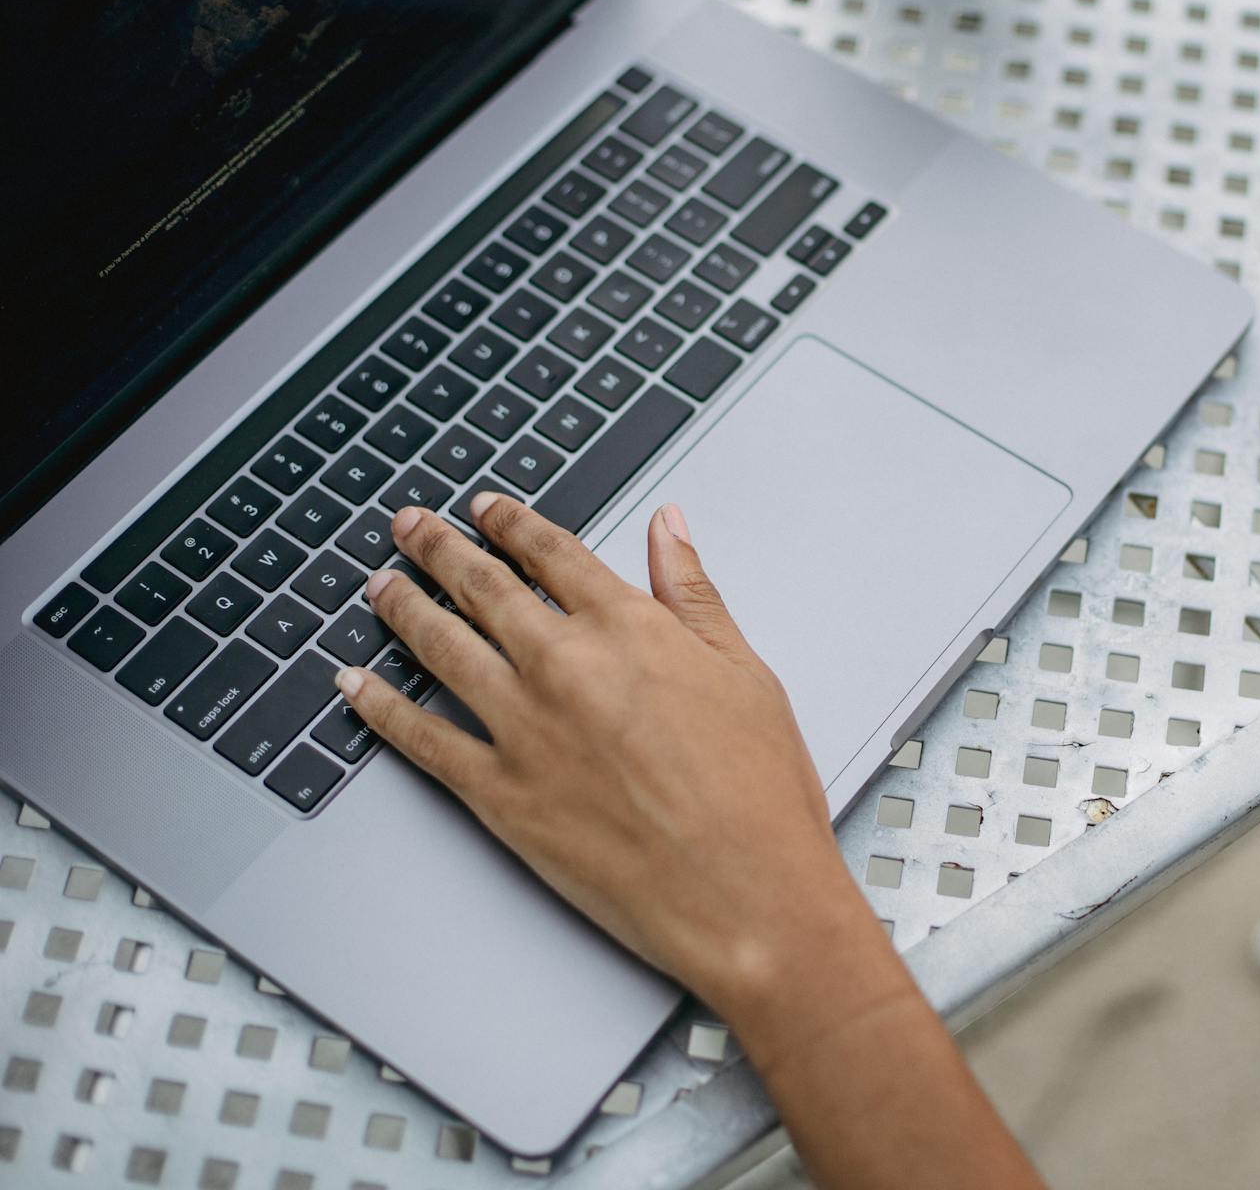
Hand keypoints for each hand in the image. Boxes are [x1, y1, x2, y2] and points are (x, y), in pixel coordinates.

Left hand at [337, 496, 1047, 1187]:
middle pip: (482, 587)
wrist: (745, 893)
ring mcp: (522, 729)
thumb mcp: (745, 671)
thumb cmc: (760, 793)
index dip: (511, 524)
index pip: (552, 554)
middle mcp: (564, 665)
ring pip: (440, 647)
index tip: (486, 509)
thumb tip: (669, 527)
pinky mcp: (497, 794)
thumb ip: (694, 593)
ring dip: (402, 608)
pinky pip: (419, 738)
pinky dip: (379, 706)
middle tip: (409, 526)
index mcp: (628, 628)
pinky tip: (355, 685)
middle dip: (439, 549)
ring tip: (380, 586)